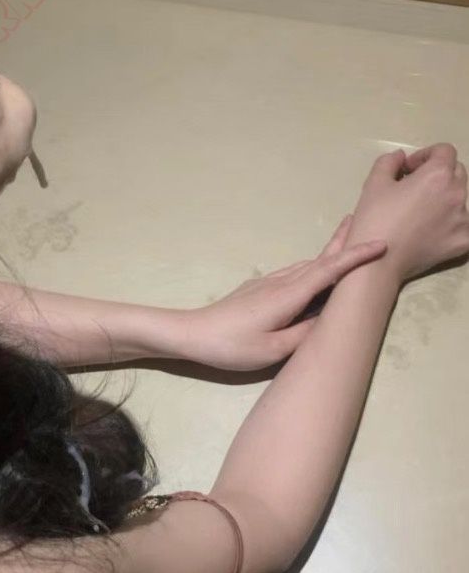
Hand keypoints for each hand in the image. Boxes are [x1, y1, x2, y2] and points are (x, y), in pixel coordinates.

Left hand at [177, 217, 386, 370]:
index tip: (380, 244)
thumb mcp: (273, 349)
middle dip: (343, 242)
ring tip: (346, 244)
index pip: (329, 270)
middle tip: (364, 223)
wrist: (193, 333)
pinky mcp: (258, 288)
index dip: (356, 257)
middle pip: (319, 260)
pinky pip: (293, 274)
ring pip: (306, 266)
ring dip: (328, 254)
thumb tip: (329, 320)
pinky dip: (312, 268)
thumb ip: (305, 334)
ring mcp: (267, 283)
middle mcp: (280, 283)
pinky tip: (315, 274)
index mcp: (288, 296)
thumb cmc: (232, 345)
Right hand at [346, 144, 468, 282]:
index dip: (425, 155)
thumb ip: (389, 161)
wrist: (378, 262)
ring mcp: (464, 219)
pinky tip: (431, 228)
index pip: (444, 151)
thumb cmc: (374, 219)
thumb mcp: (374, 183)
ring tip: (422, 210)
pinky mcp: (464, 240)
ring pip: (460, 197)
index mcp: (438, 175)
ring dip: (444, 196)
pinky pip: (463, 222)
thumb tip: (401, 157)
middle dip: (437, 173)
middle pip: (456, 171)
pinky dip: (450, 220)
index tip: (408, 169)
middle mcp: (457, 193)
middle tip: (414, 187)